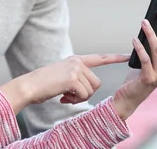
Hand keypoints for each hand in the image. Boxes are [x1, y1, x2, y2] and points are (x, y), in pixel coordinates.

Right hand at [0, 54, 129, 113]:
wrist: (29, 86)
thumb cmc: (44, 85)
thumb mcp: (62, 76)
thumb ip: (76, 78)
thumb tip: (87, 89)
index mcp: (75, 60)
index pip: (99, 58)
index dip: (115, 58)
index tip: (127, 56)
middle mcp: (77, 62)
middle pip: (96, 83)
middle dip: (86, 94)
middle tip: (70, 96)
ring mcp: (75, 69)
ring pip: (91, 90)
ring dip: (79, 98)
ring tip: (65, 96)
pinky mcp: (72, 78)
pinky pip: (83, 95)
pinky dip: (74, 101)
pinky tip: (62, 97)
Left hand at [111, 8, 156, 120]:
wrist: (129, 98)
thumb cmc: (138, 77)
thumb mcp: (148, 61)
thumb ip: (153, 48)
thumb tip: (153, 27)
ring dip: (151, 33)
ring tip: (144, 22)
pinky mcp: (148, 79)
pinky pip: (145, 60)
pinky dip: (140, 47)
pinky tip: (134, 39)